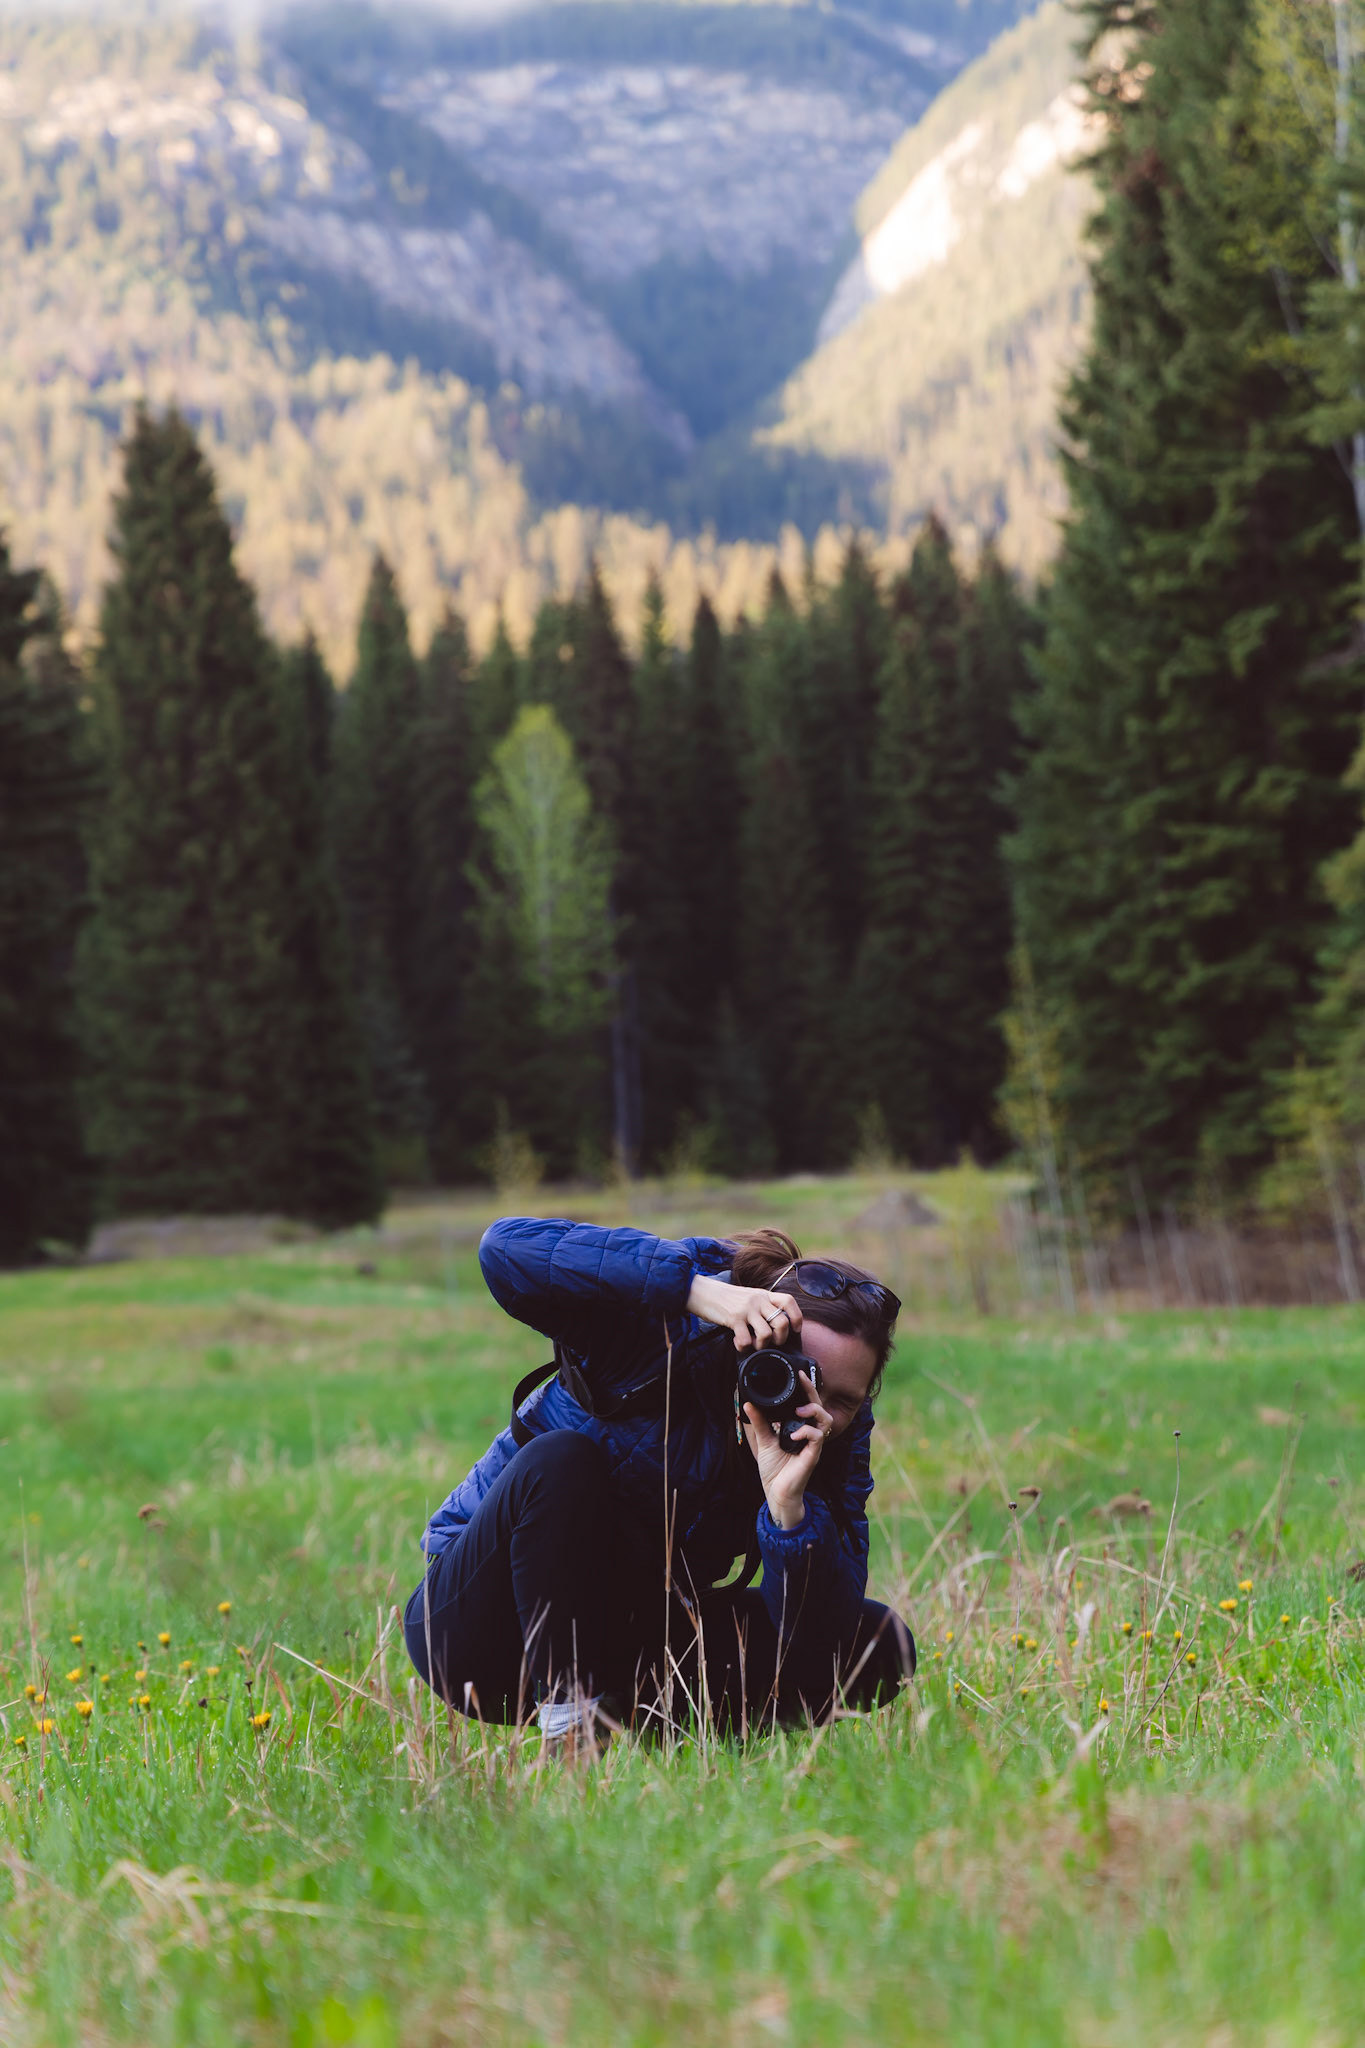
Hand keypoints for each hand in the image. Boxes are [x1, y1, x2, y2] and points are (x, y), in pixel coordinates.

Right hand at [685, 1273, 801, 1353]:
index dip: (796, 1317)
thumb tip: (774, 1326)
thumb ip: (762, 1306)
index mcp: (764, 1294)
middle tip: (771, 1342)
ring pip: (767, 1334)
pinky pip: (746, 1340)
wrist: (703, 1292)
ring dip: (762, 1345)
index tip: (795, 1329)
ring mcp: (746, 1309)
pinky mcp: (734, 1319)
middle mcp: (758, 1300)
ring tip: (753, 1343)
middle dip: (780, 1338)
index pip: (788, 1301)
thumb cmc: (726, 1298)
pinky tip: (738, 1342)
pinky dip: (744, 1347)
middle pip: (782, 1322)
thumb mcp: (749, 1297)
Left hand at [742, 1371, 832, 1529]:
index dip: (808, 1388)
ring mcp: (813, 1445)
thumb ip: (759, 1423)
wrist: (776, 1492)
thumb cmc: (774, 1469)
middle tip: (802, 1380)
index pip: (808, 1404)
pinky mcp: (813, 1455)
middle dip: (812, 1392)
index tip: (800, 1374)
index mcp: (800, 1429)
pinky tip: (792, 1435)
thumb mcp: (764, 1441)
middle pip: (820, 1407)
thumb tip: (749, 1403)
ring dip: (813, 1410)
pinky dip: (806, 1432)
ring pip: (825, 1419)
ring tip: (799, 1411)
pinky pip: (817, 1436)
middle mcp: (809, 1434)